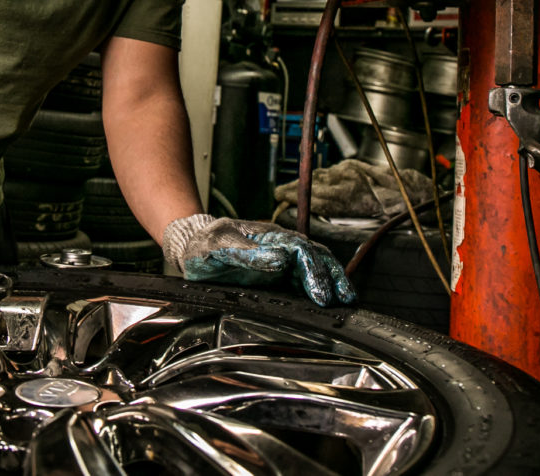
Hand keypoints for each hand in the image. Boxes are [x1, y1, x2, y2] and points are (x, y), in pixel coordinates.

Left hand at [163, 214, 355, 306]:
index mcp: (268, 236)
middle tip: (343, 299)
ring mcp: (280, 260)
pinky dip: (318, 289)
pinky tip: (328, 303)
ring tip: (347, 301)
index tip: (320, 292)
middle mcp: (279, 246)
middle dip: (332, 276)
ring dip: (331, 282)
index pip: (300, 249)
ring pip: (314, 267)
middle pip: (316, 256)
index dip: (313, 270)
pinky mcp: (277, 275)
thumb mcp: (219, 246)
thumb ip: (248, 253)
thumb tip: (281, 258)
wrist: (192, 247)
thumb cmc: (204, 243)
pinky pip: (302, 280)